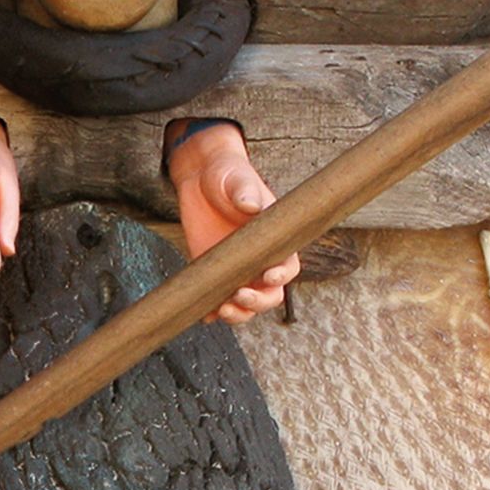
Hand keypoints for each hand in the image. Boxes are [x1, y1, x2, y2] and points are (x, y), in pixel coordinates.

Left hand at [167, 122, 298, 324]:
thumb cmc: (228, 175)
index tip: (267, 275)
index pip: (288, 267)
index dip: (281, 276)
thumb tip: (251, 204)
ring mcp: (237, 270)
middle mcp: (260, 260)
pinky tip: (206, 314)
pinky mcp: (214, 273)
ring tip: (223, 309)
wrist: (201, 178)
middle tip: (240, 295)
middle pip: (270, 295)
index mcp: (275, 240)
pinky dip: (213, 312)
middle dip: (258, 302)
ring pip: (247, 306)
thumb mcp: (237, 178)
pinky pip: (217, 301)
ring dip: (239, 314)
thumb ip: (245, 190)